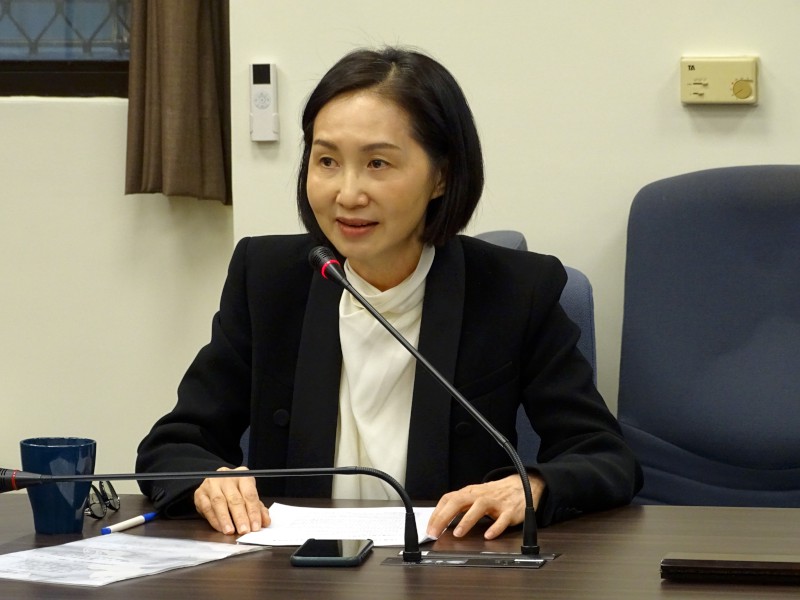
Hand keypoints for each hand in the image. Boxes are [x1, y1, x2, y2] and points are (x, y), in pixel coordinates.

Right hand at [194, 466, 270, 534]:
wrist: (214, 486)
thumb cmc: (235, 492)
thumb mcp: (248, 497)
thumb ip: (258, 509)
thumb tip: (265, 521)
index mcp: (243, 475)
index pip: (250, 494)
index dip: (253, 512)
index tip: (255, 526)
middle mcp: (227, 476)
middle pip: (235, 498)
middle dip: (240, 517)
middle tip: (244, 531)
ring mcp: (212, 483)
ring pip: (219, 502)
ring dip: (225, 519)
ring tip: (230, 531)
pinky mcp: (200, 493)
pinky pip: (207, 507)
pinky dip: (214, 519)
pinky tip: (220, 528)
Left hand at [426, 473, 545, 539]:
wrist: (522, 485)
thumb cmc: (495, 494)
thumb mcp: (475, 496)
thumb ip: (460, 506)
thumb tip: (439, 521)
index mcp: (470, 492)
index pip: (449, 499)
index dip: (437, 513)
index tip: (429, 527)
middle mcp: (480, 495)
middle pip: (459, 501)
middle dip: (445, 516)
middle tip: (435, 532)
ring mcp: (495, 502)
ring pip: (479, 507)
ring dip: (467, 520)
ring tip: (458, 534)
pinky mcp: (509, 511)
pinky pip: (502, 519)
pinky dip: (495, 527)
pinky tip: (488, 535)